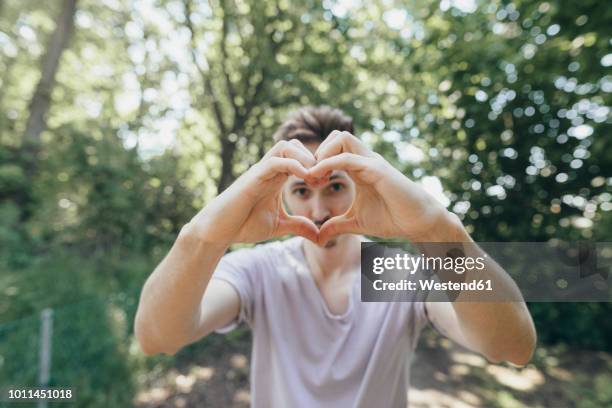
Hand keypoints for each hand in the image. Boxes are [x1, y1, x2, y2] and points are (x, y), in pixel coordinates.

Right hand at [193, 140, 321, 244]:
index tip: (327, 181)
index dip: (317, 165)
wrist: (219, 230)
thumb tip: (318, 234)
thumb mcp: (278, 226)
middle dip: (313, 157)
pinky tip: (305, 178)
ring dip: (305, 157)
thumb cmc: (243, 225)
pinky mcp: (254, 177)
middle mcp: (270, 170)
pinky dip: (293, 165)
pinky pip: (276, 160)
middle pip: (294, 145)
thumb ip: (298, 226)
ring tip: (315, 176)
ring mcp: (261, 171)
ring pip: (286, 146)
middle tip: (323, 177)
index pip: (300, 157)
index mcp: (277, 178)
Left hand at [308, 131, 460, 244]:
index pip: (334, 149)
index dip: (317, 161)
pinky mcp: (377, 169)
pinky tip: (319, 178)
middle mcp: (365, 160)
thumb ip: (336, 226)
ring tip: (315, 176)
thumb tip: (317, 237)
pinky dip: (329, 164)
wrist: (418, 223)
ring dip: (322, 153)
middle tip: (310, 176)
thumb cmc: (392, 219)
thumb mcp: (356, 223)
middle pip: (336, 136)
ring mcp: (372, 162)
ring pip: (342, 137)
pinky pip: (348, 157)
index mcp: (359, 168)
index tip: (309, 182)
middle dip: (318, 152)